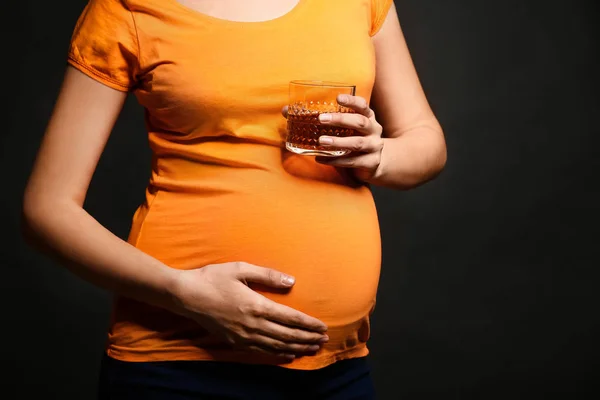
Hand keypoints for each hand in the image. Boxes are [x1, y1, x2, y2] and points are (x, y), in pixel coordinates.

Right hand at [170, 262, 328, 360]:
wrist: (186, 295)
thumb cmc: (214, 277)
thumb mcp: (241, 269)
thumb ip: (268, 275)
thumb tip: (292, 281)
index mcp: (256, 305)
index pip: (291, 318)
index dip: (309, 324)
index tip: (323, 327)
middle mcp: (252, 324)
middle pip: (287, 335)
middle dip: (308, 338)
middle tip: (324, 340)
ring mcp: (243, 336)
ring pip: (276, 346)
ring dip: (297, 347)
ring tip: (312, 348)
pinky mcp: (235, 341)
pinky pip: (261, 351)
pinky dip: (278, 354)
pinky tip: (288, 354)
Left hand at [283, 95, 383, 181]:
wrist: (375, 164)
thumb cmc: (353, 140)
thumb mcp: (343, 128)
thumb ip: (321, 120)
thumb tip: (286, 110)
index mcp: (368, 117)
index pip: (362, 105)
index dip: (351, 100)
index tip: (338, 98)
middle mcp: (373, 130)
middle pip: (360, 122)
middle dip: (341, 120)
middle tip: (322, 119)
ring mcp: (374, 147)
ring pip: (356, 143)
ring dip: (338, 142)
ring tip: (321, 141)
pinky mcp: (371, 163)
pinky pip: (352, 161)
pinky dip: (336, 160)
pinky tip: (321, 159)